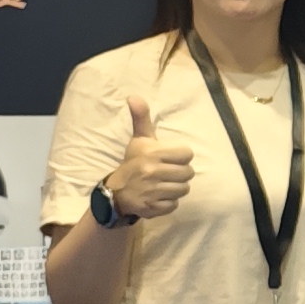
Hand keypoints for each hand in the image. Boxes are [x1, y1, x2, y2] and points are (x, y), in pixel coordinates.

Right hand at [99, 96, 193, 224]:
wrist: (116, 192)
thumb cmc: (134, 162)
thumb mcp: (139, 139)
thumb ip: (141, 117)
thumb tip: (133, 96)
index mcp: (152, 153)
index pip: (186, 154)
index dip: (181, 156)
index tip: (170, 158)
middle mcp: (152, 171)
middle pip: (188, 173)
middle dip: (180, 173)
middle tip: (167, 172)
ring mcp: (153, 191)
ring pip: (183, 189)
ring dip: (176, 188)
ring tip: (163, 184)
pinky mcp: (153, 208)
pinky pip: (174, 205)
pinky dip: (169, 202)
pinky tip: (158, 196)